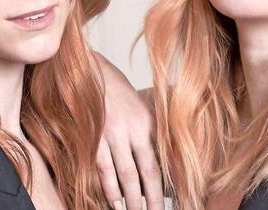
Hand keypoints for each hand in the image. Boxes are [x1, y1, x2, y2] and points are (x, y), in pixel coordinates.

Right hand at [95, 55, 163, 209]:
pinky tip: (114, 201)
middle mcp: (133, 129)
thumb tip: (164, 157)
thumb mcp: (141, 105)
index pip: (163, 159)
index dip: (172, 181)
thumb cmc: (117, 90)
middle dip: (154, 199)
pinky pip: (104, 169)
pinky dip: (109, 188)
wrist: (89, 70)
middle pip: (147, 173)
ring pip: (126, 175)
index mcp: (148, 121)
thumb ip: (152, 129)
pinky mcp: (94, 138)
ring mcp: (112, 134)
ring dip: (131, 199)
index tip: (177, 199)